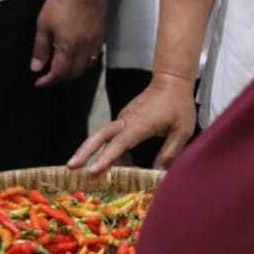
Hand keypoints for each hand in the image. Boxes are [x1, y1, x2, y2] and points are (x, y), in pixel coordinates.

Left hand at [30, 0, 104, 87]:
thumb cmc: (60, 3)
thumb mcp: (44, 25)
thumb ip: (41, 49)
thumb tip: (36, 67)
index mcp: (69, 46)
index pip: (60, 73)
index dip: (48, 81)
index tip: (39, 83)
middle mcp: (85, 48)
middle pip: (75, 73)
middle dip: (60, 79)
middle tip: (49, 77)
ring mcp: (95, 42)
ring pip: (87, 67)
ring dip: (74, 72)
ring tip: (62, 69)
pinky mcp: (101, 36)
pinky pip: (94, 57)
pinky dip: (85, 63)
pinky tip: (77, 58)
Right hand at [68, 73, 197, 171]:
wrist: (172, 80)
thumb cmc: (179, 105)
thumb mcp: (182, 131)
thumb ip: (170, 153)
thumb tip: (158, 174)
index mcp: (140, 124)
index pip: (120, 143)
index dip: (107, 158)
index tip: (92, 170)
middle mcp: (127, 120)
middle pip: (100, 135)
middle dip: (85, 151)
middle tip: (71, 166)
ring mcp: (124, 117)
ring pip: (104, 135)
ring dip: (93, 150)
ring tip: (87, 169)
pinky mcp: (125, 117)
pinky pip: (113, 134)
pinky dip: (109, 148)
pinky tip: (115, 162)